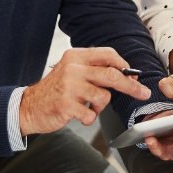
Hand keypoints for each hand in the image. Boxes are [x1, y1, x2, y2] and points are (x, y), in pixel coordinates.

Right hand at [19, 47, 150, 135]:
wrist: (29, 106)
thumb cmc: (55, 90)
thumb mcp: (72, 71)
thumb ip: (94, 69)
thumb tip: (125, 73)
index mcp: (76, 57)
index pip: (108, 54)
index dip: (124, 65)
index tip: (133, 75)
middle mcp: (73, 68)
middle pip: (113, 75)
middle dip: (131, 86)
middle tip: (143, 93)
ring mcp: (69, 87)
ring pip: (104, 97)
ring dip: (100, 106)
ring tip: (87, 106)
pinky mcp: (66, 105)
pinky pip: (91, 114)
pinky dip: (89, 118)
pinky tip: (79, 114)